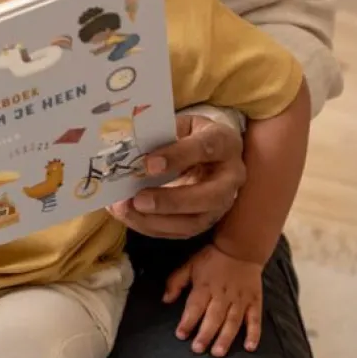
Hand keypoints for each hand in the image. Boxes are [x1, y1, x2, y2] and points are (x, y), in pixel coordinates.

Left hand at [107, 114, 244, 238]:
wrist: (205, 153)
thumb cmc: (188, 136)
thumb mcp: (179, 126)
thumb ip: (159, 134)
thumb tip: (128, 147)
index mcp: (224, 142)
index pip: (206, 148)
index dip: (177, 157)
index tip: (148, 164)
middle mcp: (230, 176)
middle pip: (210, 196)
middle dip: (171, 201)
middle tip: (139, 200)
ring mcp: (220, 203)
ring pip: (194, 222)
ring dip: (156, 220)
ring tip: (126, 209)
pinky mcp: (203, 221)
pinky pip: (178, 232)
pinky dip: (150, 226)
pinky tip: (128, 215)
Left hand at [164, 244, 262, 356]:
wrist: (242, 248)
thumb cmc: (212, 259)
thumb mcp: (189, 265)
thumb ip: (175, 282)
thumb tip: (165, 300)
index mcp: (205, 287)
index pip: (195, 307)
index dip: (187, 321)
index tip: (181, 335)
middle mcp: (223, 295)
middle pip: (213, 317)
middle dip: (205, 334)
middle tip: (198, 349)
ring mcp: (240, 300)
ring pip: (232, 321)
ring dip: (225, 338)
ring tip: (218, 353)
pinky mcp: (254, 301)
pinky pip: (255, 319)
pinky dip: (253, 333)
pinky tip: (249, 347)